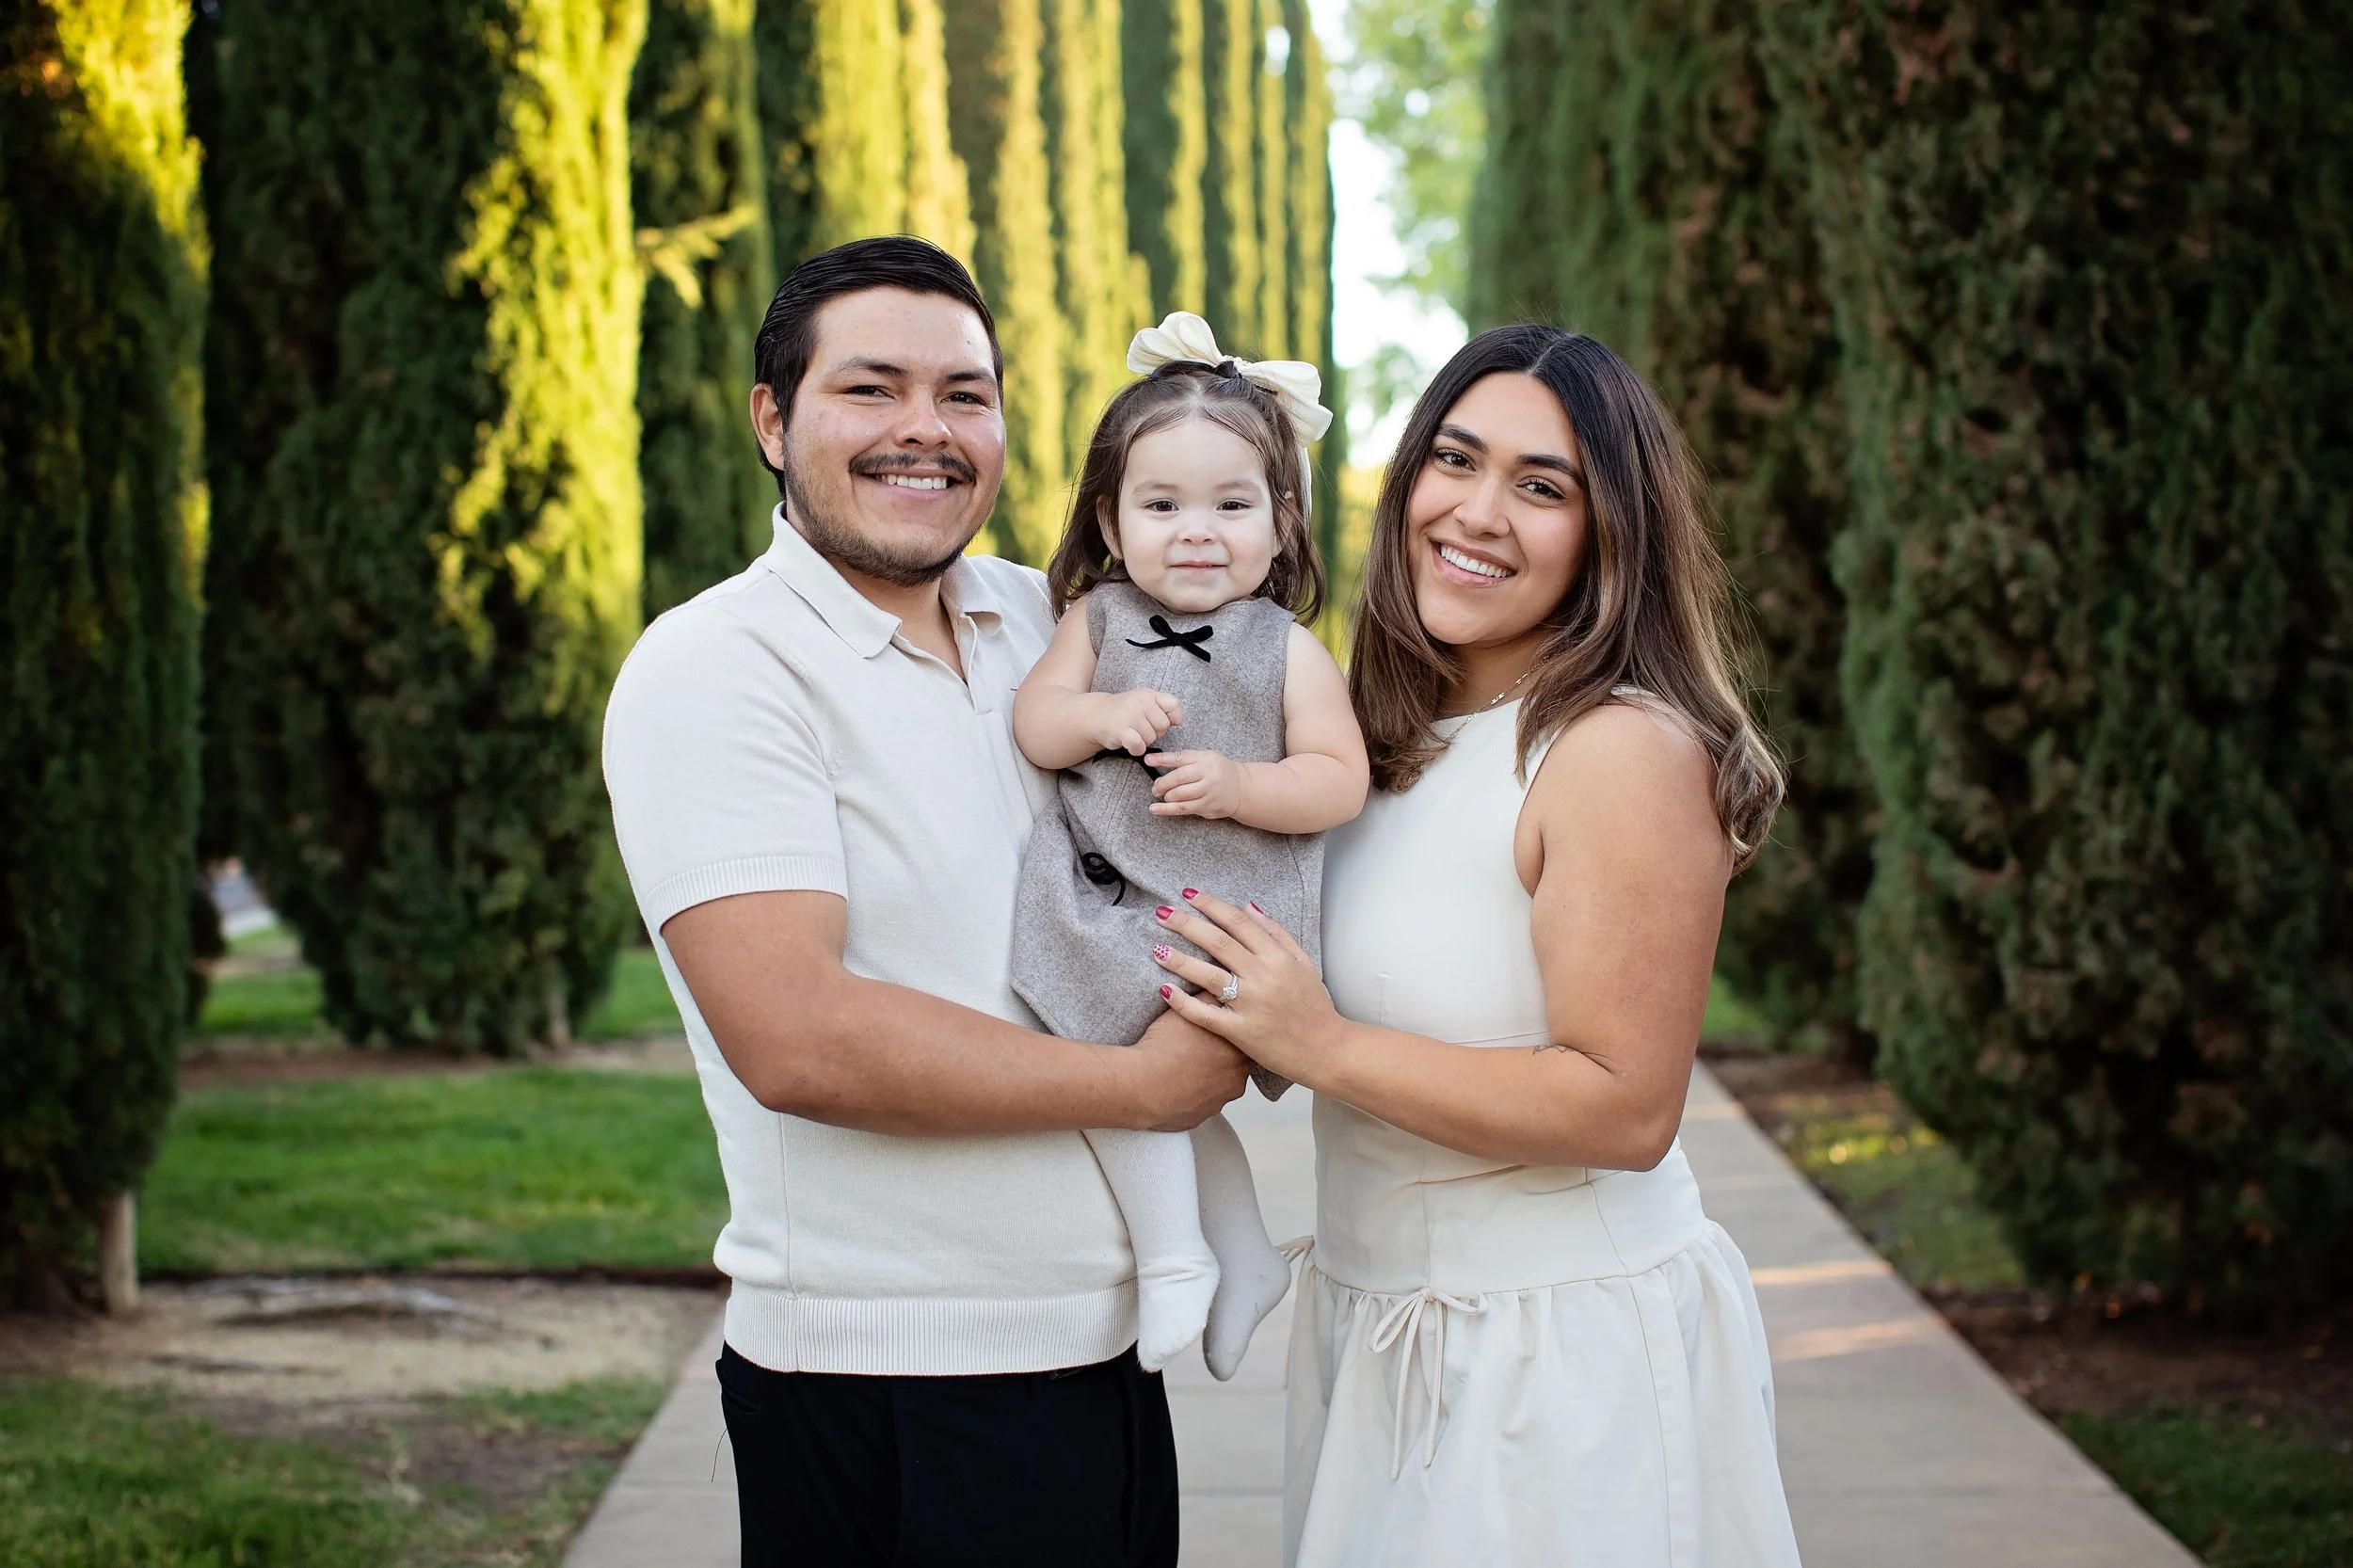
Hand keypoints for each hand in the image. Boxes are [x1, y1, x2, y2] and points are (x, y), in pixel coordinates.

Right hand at [1089, 688, 1182, 755]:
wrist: (1096, 715)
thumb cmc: (1124, 711)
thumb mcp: (1143, 701)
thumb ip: (1161, 706)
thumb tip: (1177, 721)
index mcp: (1149, 695)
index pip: (1174, 705)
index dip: (1174, 717)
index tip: (1164, 721)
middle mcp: (1140, 702)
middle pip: (1163, 726)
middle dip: (1156, 732)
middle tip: (1142, 730)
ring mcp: (1129, 715)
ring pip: (1151, 737)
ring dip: (1144, 742)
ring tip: (1133, 735)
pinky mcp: (1120, 729)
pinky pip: (1138, 745)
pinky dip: (1137, 749)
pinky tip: (1130, 745)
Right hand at [1128, 1004, 1249, 1129]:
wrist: (1141, 1083)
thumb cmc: (1163, 1046)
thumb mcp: (1189, 1010)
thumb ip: (1210, 999)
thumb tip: (1218, 989)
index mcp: (1236, 1049)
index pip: (1246, 1040)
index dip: (1232, 1035)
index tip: (1220, 1033)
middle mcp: (1235, 1078)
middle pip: (1237, 1065)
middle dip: (1223, 1059)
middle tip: (1201, 1050)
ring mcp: (1220, 1101)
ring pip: (1221, 1087)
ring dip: (1210, 1079)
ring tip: (1186, 1068)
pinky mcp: (1202, 1117)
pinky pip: (1203, 1104)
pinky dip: (1194, 1096)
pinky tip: (1179, 1085)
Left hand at [1145, 750, 1242, 817]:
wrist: (1242, 788)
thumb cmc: (1219, 771)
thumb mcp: (1206, 757)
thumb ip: (1187, 759)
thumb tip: (1159, 760)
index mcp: (1205, 759)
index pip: (1180, 757)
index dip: (1162, 759)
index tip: (1147, 760)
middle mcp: (1207, 774)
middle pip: (1178, 778)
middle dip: (1162, 783)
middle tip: (1155, 787)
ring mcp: (1208, 791)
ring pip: (1179, 795)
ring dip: (1166, 796)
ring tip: (1161, 795)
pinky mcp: (1206, 806)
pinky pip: (1183, 809)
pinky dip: (1166, 810)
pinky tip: (1155, 809)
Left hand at [1152, 889, 1347, 1082]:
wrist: (1327, 1050)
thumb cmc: (1314, 1006)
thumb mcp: (1303, 963)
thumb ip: (1276, 933)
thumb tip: (1248, 906)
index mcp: (1278, 957)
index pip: (1238, 922)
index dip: (1211, 904)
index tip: (1188, 894)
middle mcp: (1263, 976)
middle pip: (1218, 942)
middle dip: (1187, 924)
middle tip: (1161, 912)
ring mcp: (1251, 1005)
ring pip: (1208, 976)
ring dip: (1179, 960)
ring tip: (1156, 948)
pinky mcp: (1241, 1032)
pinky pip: (1206, 1015)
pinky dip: (1184, 1003)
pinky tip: (1164, 990)